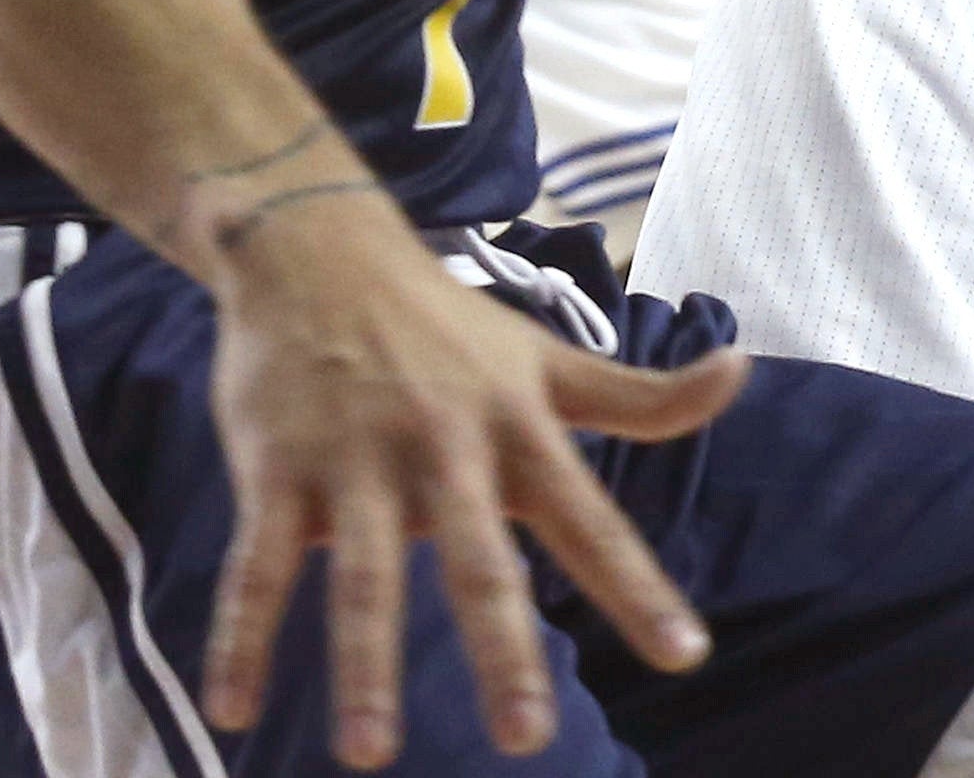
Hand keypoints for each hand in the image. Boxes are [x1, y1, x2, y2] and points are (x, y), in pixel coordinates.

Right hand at [196, 188, 741, 765]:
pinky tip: (232, 708)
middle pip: (478, 560)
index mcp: (516, 430)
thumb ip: (640, 395)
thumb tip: (741, 373)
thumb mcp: (546, 358)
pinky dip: (240, 636)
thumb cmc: (445, 324)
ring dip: (364, 664)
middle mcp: (443, 447)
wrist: (314, 246)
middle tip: (527, 736)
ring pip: (363, 575)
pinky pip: (258, 564)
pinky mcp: (277, 467)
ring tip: (370, 753)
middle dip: (501, 648)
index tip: (683, 654)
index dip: (637, 586)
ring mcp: (355, 459)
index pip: (591, 519)